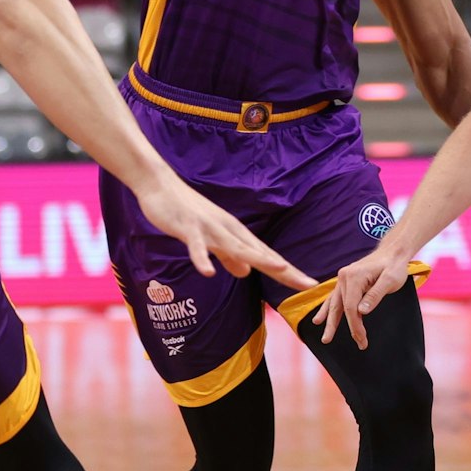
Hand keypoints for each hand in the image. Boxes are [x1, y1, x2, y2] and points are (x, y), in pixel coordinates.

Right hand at [137, 179, 313, 289]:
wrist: (160, 185)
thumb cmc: (186, 213)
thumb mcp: (211, 239)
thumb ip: (228, 256)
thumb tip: (245, 272)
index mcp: (236, 235)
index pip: (267, 256)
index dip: (288, 272)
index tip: (310, 285)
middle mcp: (229, 230)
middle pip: (260, 253)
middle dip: (285, 269)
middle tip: (308, 284)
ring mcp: (210, 228)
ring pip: (235, 246)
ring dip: (256, 258)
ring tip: (278, 269)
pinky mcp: (189, 227)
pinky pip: (196, 245)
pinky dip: (202, 258)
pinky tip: (207, 272)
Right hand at [309, 245, 413, 347]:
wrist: (392, 252)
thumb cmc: (393, 266)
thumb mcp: (390, 280)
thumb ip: (375, 295)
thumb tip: (361, 312)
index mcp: (354, 277)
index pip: (350, 307)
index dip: (355, 325)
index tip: (361, 339)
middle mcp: (344, 276)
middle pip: (338, 306)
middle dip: (334, 326)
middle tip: (327, 341)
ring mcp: (343, 278)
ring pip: (334, 303)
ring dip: (329, 320)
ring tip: (324, 336)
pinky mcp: (345, 281)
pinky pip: (335, 297)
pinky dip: (329, 309)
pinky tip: (321, 318)